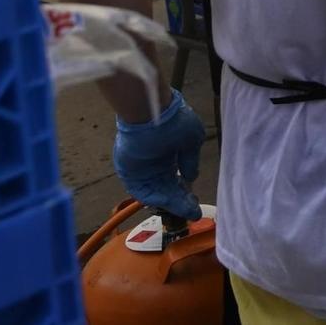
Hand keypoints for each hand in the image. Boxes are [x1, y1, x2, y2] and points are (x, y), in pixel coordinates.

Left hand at [113, 89, 205, 220]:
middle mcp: (155, 164)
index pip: (177, 179)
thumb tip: (190, 177)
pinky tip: (171, 203)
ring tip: (185, 211)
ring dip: (171, 203)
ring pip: (157, 192)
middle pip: (167, 188)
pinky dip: (155, 198)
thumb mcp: (192, 139)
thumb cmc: (174, 122)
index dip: (186, 192)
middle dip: (180, 201)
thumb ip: (191, 161)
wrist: (151, 113)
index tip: (195, 202)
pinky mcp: (129, 174)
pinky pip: (142, 191)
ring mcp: (142, 170)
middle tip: (192, 211)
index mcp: (169, 155)